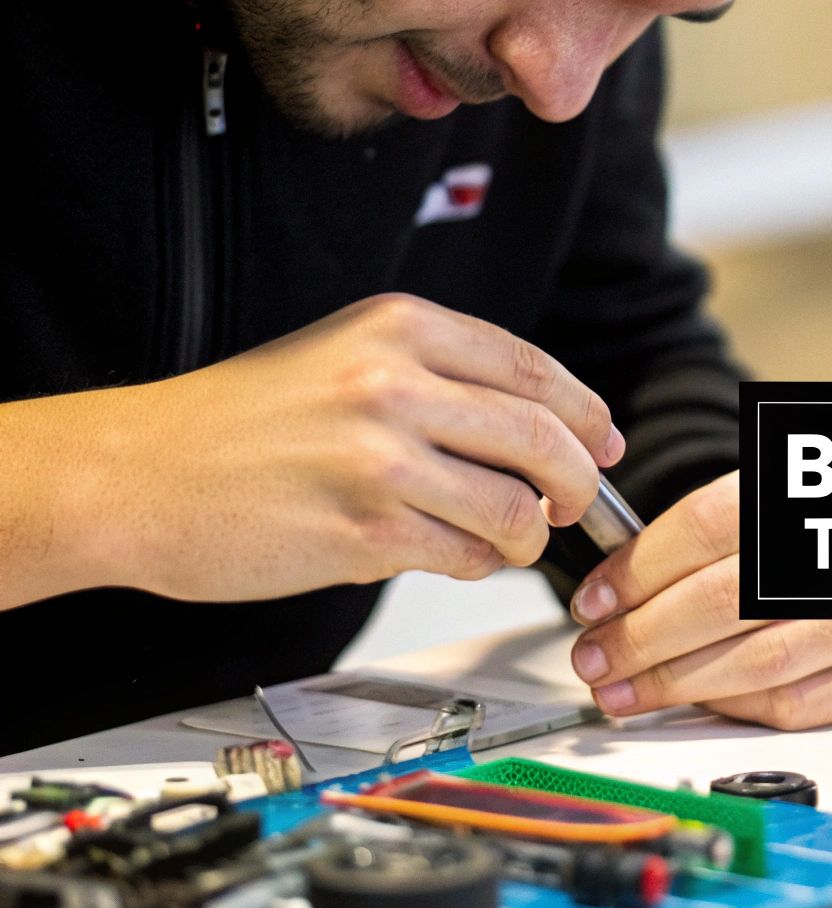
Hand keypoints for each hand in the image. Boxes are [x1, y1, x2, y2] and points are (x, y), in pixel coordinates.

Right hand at [73, 293, 619, 600]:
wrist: (135, 475)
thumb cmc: (241, 424)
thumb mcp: (344, 358)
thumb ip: (442, 380)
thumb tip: (551, 427)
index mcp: (398, 330)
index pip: (534, 371)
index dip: (587, 416)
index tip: (605, 445)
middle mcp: (394, 385)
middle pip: (545, 439)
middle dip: (579, 483)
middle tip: (571, 504)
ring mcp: (379, 461)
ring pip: (517, 509)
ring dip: (525, 535)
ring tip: (499, 537)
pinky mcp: (363, 533)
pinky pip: (467, 557)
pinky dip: (475, 563)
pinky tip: (444, 551)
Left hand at [567, 473, 831, 729]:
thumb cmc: (805, 546)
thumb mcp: (752, 515)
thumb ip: (686, 549)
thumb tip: (605, 601)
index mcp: (798, 498)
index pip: (705, 527)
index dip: (638, 570)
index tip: (592, 604)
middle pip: (721, 600)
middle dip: (642, 638)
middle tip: (595, 660)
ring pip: (753, 662)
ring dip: (673, 683)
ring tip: (625, 691)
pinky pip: (789, 704)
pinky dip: (731, 706)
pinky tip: (694, 701)